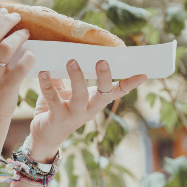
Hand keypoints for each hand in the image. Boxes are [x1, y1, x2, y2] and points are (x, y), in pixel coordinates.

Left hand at [28, 59, 147, 159]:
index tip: (143, 73)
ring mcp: (75, 116)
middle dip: (104, 77)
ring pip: (80, 96)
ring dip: (77, 78)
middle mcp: (89, 109)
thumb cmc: (57, 107)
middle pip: (103, 94)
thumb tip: (67, 50)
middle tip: (102, 60)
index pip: (117, 92)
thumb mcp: (65, 90)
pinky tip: (43, 73)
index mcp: (95, 100)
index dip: (130, 83)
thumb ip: (67, 74)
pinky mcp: (58, 119)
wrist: (44, 136)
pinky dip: (48, 85)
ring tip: (72, 61)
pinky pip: (53, 100)